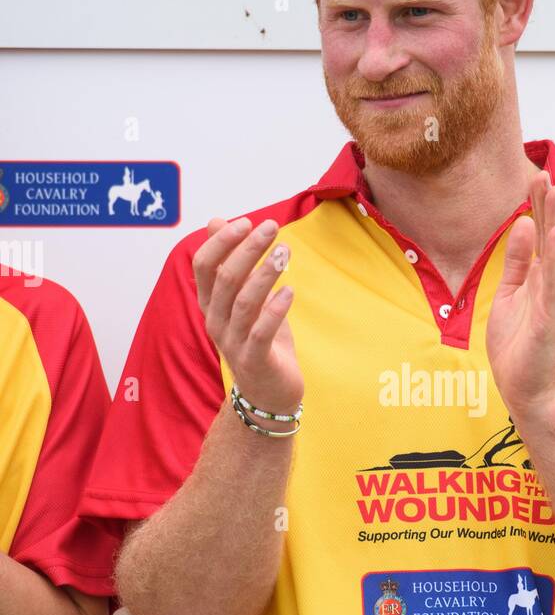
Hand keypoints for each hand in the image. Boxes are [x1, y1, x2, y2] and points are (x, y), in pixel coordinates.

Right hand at [192, 216, 303, 415]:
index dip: (222, 241)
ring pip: (243, 303)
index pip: (204, 266)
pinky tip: (289, 291)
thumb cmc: (259, 339)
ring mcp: (233, 343)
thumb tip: (216, 220)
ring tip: (285, 252)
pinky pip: (261, 332)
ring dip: (264, 274)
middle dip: (247, 249)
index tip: (248, 221)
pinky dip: (274, 310)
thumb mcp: (244, 296)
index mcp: (210, 303)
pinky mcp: (255, 361)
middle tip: (272, 226)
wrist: (268, 393)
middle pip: (224, 279)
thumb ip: (231, 261)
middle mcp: (216, 321)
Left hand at [486, 171, 554, 421]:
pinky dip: (554, 260)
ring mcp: (553, 302)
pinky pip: (553, 285)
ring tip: (553, 192)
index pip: (539, 236)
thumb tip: (522, 225)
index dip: (537, 208)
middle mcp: (550, 286)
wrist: (525, 390)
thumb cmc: (517, 347)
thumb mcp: (510, 295)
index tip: (534, 178)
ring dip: (554, 223)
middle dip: (546, 206)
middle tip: (544, 173)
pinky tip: (554, 235)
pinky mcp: (551, 319)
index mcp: (538, 279)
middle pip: (549, 238)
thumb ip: (517, 263)